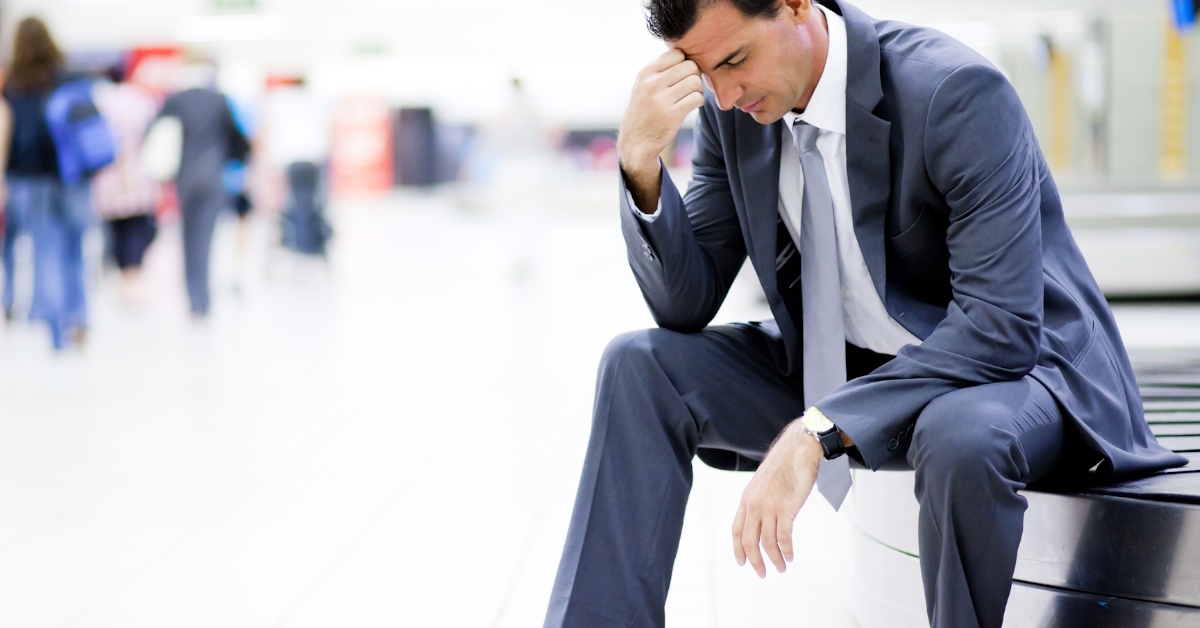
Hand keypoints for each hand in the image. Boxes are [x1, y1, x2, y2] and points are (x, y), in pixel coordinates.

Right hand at [617, 49, 703, 184]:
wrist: (636, 143)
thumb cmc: (644, 112)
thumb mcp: (643, 86)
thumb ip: (661, 71)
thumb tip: (687, 56)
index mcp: (645, 73)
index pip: (677, 54)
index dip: (685, 62)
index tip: (684, 74)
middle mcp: (652, 84)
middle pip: (689, 66)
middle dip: (694, 75)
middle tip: (691, 87)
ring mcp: (662, 99)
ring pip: (695, 81)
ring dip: (698, 89)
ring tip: (692, 96)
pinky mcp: (673, 115)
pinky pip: (697, 98)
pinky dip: (698, 102)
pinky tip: (692, 106)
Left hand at [732, 422, 821, 576]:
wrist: (798, 448)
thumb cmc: (785, 463)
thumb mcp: (764, 482)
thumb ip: (761, 498)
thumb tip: (765, 514)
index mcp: (747, 499)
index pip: (736, 530)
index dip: (737, 549)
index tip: (742, 562)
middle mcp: (754, 505)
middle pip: (748, 541)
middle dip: (754, 561)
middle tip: (762, 574)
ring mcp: (769, 507)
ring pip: (766, 542)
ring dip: (773, 559)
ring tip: (781, 568)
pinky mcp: (786, 509)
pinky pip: (783, 537)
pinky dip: (785, 550)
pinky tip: (790, 557)